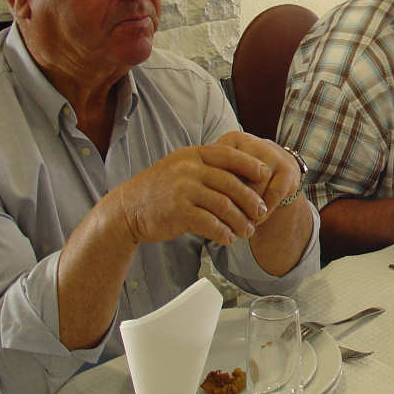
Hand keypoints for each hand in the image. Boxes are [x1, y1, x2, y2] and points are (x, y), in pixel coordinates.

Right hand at [110, 143, 272, 246]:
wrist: (127, 209)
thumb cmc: (159, 190)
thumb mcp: (181, 167)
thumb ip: (207, 167)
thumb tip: (242, 172)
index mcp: (193, 154)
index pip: (229, 155)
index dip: (251, 164)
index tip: (266, 175)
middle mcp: (188, 168)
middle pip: (231, 183)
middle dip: (250, 200)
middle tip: (261, 212)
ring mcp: (183, 189)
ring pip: (224, 205)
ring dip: (240, 221)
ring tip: (248, 231)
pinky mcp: (178, 211)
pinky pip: (210, 222)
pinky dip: (223, 232)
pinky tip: (228, 238)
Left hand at [212, 131, 302, 220]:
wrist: (276, 170)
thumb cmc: (242, 173)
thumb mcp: (224, 169)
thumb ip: (209, 177)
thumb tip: (194, 202)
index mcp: (232, 140)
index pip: (216, 166)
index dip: (211, 190)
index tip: (206, 209)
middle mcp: (253, 143)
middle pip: (236, 177)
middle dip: (229, 203)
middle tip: (222, 222)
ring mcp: (273, 154)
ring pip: (255, 187)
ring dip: (247, 210)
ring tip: (238, 225)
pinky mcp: (288, 170)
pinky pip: (273, 195)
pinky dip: (263, 211)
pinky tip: (256, 221)